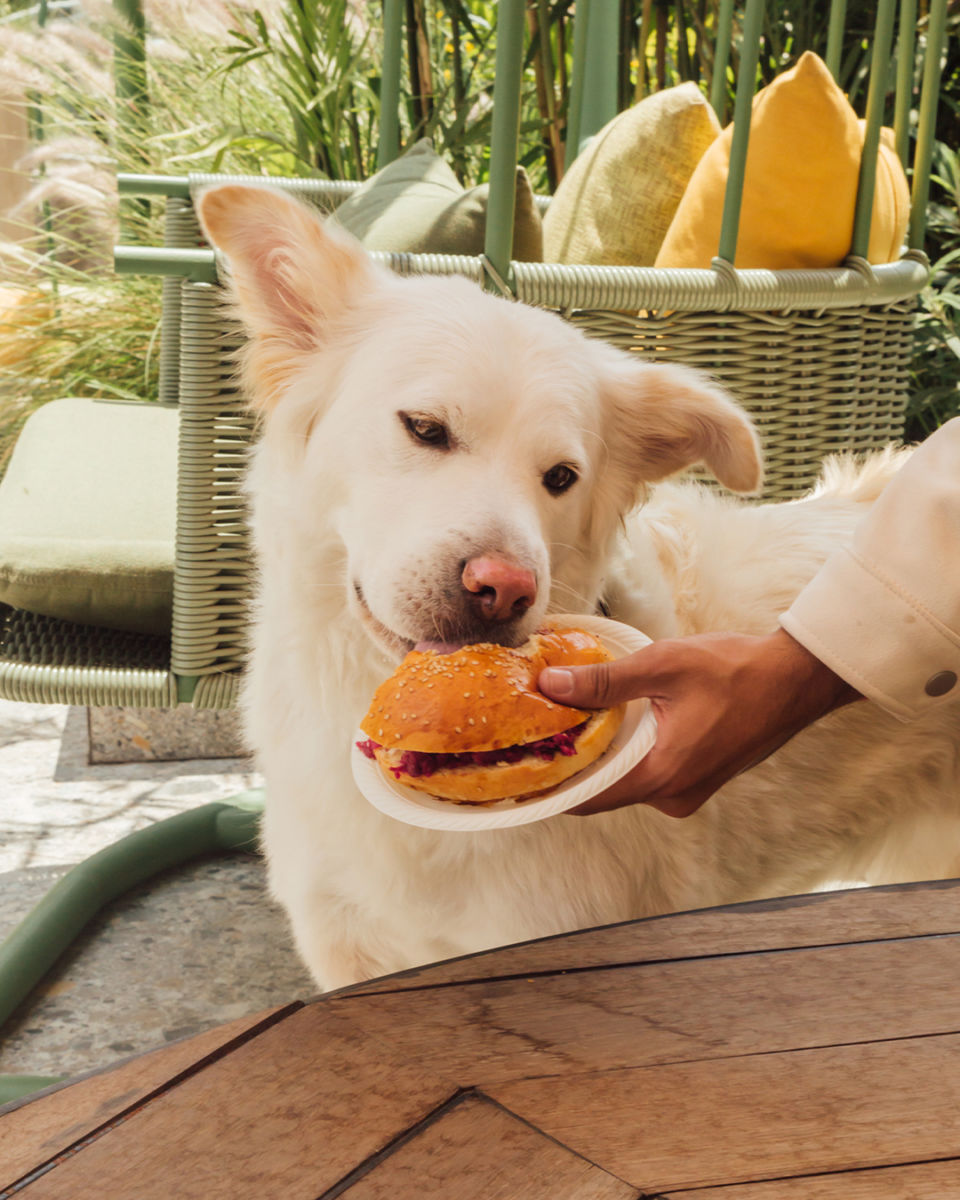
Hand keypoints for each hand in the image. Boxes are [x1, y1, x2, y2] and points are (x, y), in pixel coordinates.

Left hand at [538, 628, 860, 817]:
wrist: (796, 679)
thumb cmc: (737, 670)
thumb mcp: (663, 666)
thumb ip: (604, 681)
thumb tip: (550, 686)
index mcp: (663, 777)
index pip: (587, 798)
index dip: (548, 785)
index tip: (517, 768)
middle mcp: (674, 795)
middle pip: (602, 791)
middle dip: (568, 765)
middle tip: (532, 736)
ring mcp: (688, 790)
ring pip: (625, 781)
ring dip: (598, 757)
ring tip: (562, 725)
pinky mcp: (698, 777)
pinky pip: (647, 773)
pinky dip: (624, 754)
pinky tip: (607, 724)